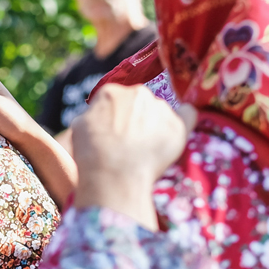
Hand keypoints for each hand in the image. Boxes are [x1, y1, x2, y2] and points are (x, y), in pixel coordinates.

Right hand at [70, 85, 192, 229]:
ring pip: (160, 112)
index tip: (115, 132)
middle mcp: (138, 94)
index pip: (116, 100)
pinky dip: (185, 118)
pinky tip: (179, 128)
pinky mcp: (179, 126)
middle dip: (136, 119)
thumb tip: (101, 117)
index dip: (115, 118)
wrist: (114, 176)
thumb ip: (95, 116)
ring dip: (155, 125)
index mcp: (111, 92)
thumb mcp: (80, 128)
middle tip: (130, 143)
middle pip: (140, 103)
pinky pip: (188, 114)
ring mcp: (161, 109)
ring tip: (146, 151)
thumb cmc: (92, 155)